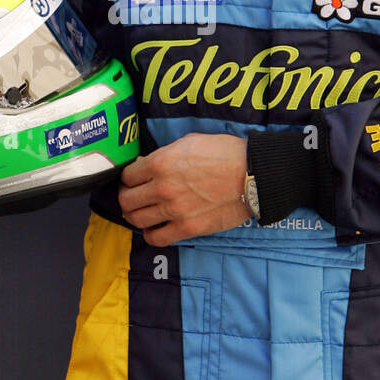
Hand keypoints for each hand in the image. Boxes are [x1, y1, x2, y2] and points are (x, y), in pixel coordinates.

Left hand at [118, 132, 248, 246]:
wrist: (252, 174)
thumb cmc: (225, 153)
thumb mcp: (190, 141)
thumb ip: (165, 153)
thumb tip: (148, 163)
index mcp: (160, 162)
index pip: (128, 176)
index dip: (128, 178)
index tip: (133, 181)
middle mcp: (162, 187)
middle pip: (127, 200)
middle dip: (126, 198)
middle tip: (133, 198)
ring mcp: (174, 210)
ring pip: (137, 220)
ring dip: (136, 217)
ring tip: (142, 213)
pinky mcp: (188, 228)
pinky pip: (157, 238)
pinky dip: (151, 235)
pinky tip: (155, 229)